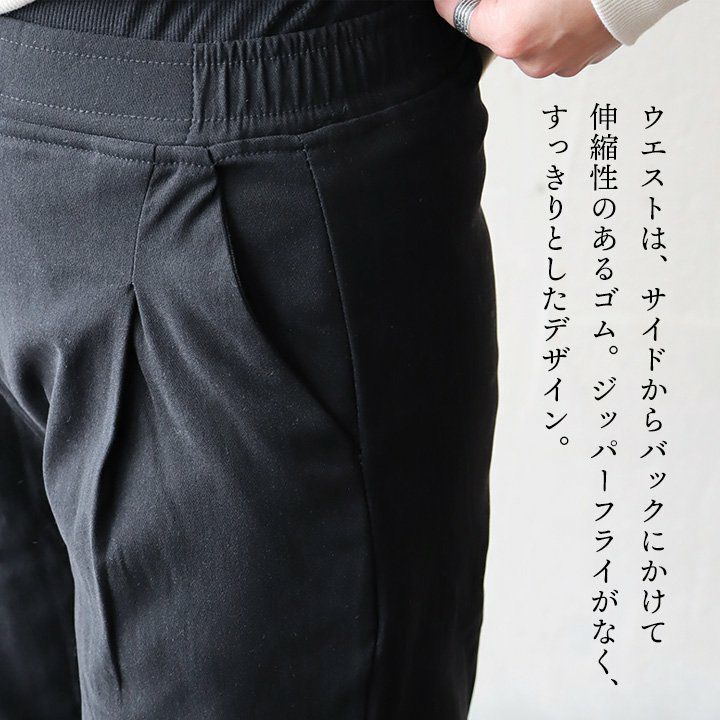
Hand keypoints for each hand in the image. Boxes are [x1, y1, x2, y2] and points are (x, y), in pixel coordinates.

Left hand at [433, 0, 621, 77]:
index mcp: (509, 35)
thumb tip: (475, 1)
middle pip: (492, 29)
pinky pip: (553, 41)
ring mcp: (556, 65)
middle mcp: (529, 60)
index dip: (449, 0)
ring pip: (524, 36)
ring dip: (526, 14)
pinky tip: (569, 2)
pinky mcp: (579, 63)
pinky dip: (552, 23)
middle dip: (496, 7)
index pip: (457, 15)